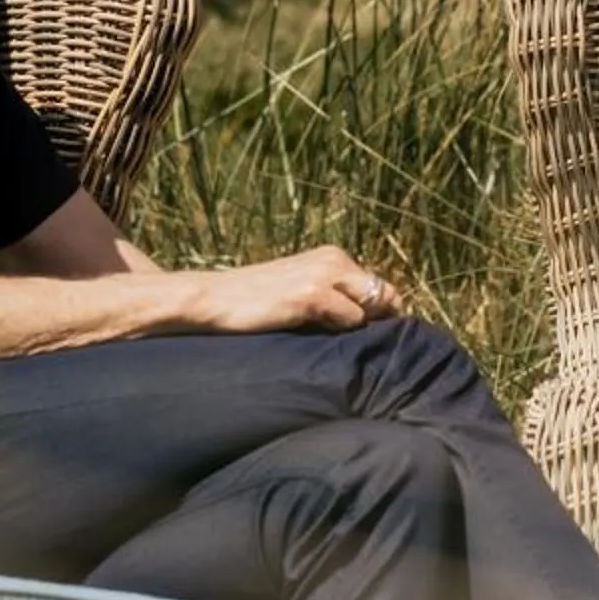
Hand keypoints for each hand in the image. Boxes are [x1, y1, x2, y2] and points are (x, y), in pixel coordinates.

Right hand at [188, 246, 403, 333]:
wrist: (215, 299)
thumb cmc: (255, 301)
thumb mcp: (300, 289)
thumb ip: (333, 296)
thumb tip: (371, 320)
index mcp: (332, 256)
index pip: (378, 285)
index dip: (381, 313)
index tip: (370, 334)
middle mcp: (333, 260)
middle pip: (383, 295)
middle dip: (379, 320)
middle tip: (357, 342)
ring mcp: (324, 276)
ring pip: (370, 308)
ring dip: (358, 328)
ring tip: (329, 337)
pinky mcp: (312, 295)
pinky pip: (350, 320)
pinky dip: (341, 332)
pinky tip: (316, 335)